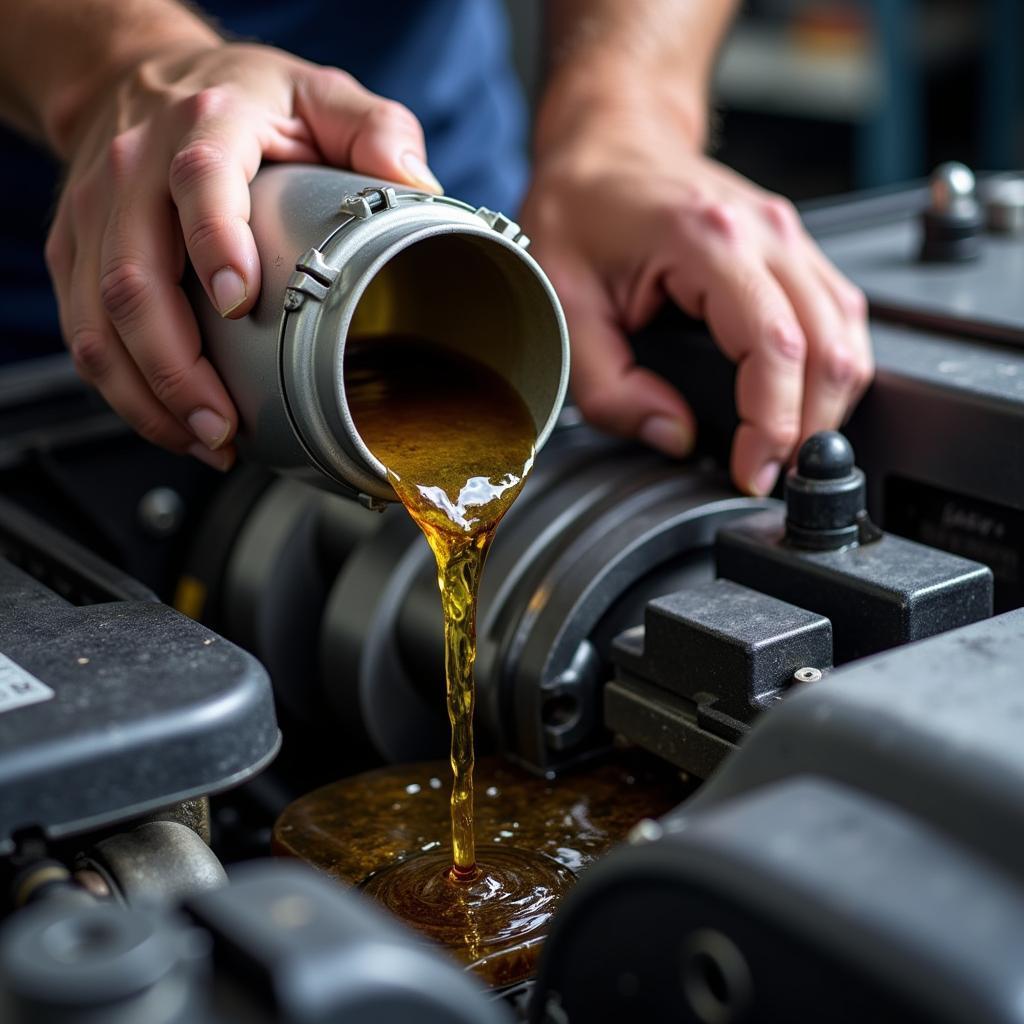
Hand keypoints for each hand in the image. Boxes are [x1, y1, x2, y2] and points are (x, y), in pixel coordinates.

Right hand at [45, 42, 440, 468]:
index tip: (240, 302)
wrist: (134, 75)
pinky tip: (173, 425)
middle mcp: (134, 170)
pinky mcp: (75, 252)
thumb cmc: (239, 96)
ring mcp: (96, 215)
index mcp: (204, 126)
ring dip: (149, 393)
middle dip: (177, 365)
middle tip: (225, 419)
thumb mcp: (320, 92)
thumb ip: (375, 129)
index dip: (214, 241)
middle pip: (134, 277)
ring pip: (99, 319)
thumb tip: (418, 186)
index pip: (199, 181)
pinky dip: (124, 391)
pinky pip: (84, 334)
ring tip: (206, 438)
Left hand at [520, 102, 872, 495]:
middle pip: (829, 347)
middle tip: (771, 473)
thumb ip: (611, 387)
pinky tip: (801, 402)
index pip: (775, 348)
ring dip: (828, 402)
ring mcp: (788, 234)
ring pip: (847, 333)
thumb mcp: (565, 306)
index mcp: (708, 240)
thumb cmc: (578, 208)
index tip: (755, 472)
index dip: (775, 425)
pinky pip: (837, 314)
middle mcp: (765, 232)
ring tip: (785, 448)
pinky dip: (828, 368)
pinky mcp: (792, 246)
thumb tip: (673, 436)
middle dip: (809, 427)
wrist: (606, 141)